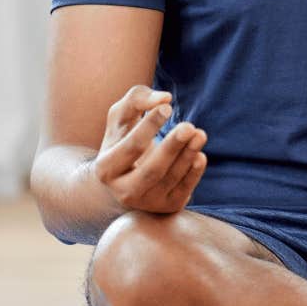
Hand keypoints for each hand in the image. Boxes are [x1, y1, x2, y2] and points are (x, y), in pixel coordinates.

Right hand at [92, 85, 207, 213]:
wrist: (125, 177)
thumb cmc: (124, 138)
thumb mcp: (121, 117)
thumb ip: (137, 99)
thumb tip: (164, 98)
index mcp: (106, 168)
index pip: (131, 147)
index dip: (149, 127)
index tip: (167, 106)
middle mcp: (123, 191)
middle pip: (152, 170)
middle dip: (172, 147)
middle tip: (188, 126)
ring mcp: (146, 203)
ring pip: (170, 180)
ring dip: (187, 156)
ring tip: (199, 134)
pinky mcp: (167, 207)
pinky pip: (183, 191)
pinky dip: (193, 174)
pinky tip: (200, 155)